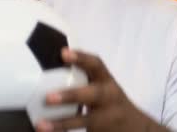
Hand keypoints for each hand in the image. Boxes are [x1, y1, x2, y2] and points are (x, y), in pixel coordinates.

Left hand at [36, 48, 166, 131]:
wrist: (136, 128)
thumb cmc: (109, 101)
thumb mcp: (102, 85)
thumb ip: (83, 76)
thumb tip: (46, 66)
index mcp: (107, 81)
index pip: (96, 65)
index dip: (80, 58)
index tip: (63, 53)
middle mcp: (108, 98)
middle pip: (93, 95)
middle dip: (71, 95)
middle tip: (48, 97)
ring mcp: (106, 118)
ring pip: (86, 120)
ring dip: (62, 123)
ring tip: (40, 125)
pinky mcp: (101, 131)